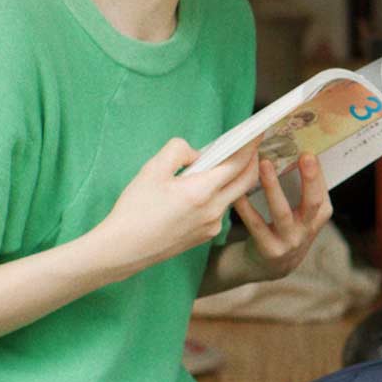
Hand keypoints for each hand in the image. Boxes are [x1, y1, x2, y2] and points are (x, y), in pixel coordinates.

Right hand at [93, 138, 262, 273]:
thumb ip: (178, 151)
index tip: (257, 132)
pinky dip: (220, 193)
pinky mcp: (205, 236)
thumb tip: (197, 154)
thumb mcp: (152, 170)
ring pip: (233, 195)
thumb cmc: (135, 209)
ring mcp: (212, 225)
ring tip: (223, 163)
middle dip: (252, 160)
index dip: (250, 145)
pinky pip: (220, 209)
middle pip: (246, 181)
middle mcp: (213, 210)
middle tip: (249, 145)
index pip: (238, 164)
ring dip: (234, 178)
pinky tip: (204, 187)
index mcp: (202, 192)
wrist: (123, 250)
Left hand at [230, 152, 332, 280]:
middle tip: (303, 155)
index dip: (318, 174)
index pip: (323, 193)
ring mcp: (290, 242)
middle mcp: (308, 230)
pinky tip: (238, 193)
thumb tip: (294, 152)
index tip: (309, 152)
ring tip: (263, 164)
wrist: (271, 266)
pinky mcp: (269, 249)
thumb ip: (301, 191)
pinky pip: (256, 225)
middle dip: (310, 178)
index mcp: (319, 217)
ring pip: (282, 212)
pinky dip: (246, 208)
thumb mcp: (301, 213)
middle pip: (312, 202)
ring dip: (273, 187)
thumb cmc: (285, 228)